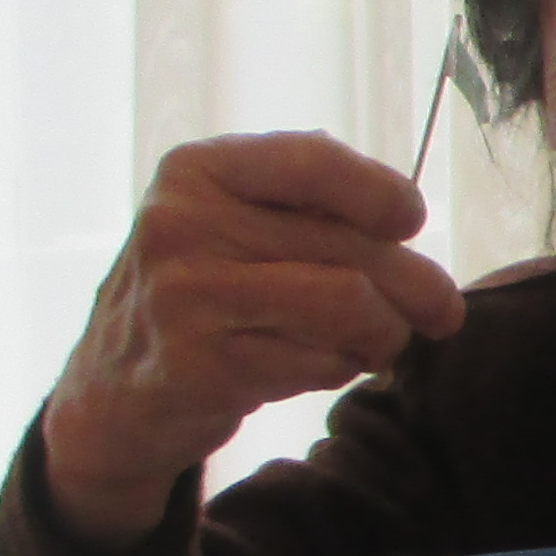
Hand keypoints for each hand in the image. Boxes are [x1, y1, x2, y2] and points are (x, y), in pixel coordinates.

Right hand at [39, 132, 470, 540]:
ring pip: (348, 304)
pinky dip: (340, 368)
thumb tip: (406, 212)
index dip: (382, 193)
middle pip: (349, 243)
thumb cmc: (199, 296)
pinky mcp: (200, 368)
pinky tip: (322, 365)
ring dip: (385, 332)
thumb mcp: (226, 222)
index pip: (314, 161)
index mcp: (195, 171)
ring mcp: (187, 297)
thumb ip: (305, 204)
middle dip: (416, 284)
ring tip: (380, 342)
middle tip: (442, 312)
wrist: (114, 393)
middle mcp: (181, 224)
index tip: (409, 221)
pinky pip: (319, 362)